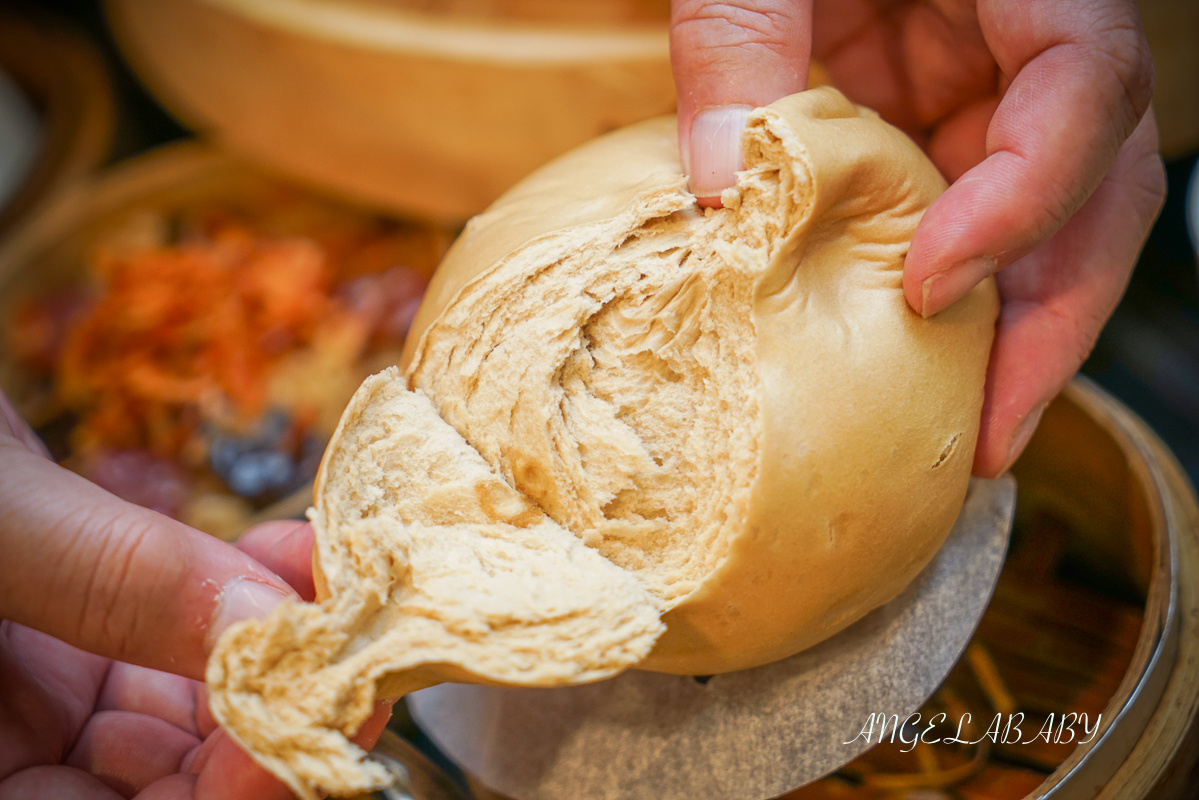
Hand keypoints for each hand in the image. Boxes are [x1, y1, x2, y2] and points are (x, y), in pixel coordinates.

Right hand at [0, 394, 387, 798]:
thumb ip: (104, 576)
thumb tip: (267, 623)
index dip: (234, 798)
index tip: (320, 710)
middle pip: (165, 797)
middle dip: (271, 724)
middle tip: (356, 641)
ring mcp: (31, 713)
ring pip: (185, 729)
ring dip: (273, 657)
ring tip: (325, 575)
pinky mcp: (65, 647)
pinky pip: (173, 654)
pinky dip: (237, 609)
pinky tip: (284, 555)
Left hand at [670, 0, 1165, 475]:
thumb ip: (739, 44)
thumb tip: (722, 187)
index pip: (1085, 92)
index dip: (1023, 203)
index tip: (933, 286)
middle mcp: (1036, 46)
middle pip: (1097, 193)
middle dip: (1049, 324)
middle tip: (984, 436)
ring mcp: (997, 93)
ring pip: (1047, 226)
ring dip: (1010, 336)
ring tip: (960, 439)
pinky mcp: (948, 126)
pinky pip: (969, 220)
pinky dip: (951, 299)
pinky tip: (915, 368)